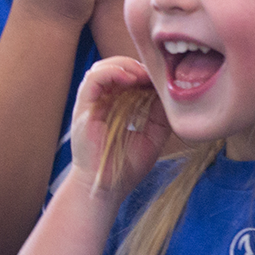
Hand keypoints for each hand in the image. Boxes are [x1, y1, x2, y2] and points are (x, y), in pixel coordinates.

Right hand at [70, 56, 170, 199]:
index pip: (125, 78)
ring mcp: (90, 104)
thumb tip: (171, 94)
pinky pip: (93, 79)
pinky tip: (129, 78)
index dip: (143, 72)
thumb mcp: (152, 137)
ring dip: (124, 65)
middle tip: (153, 73)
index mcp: (113, 107)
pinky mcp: (83, 108)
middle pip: (113, 68)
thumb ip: (159, 115)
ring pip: (101, 68)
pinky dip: (111, 72)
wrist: (106, 190)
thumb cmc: (125, 169)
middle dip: (135, 65)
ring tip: (141, 75)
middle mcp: (100, 103)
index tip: (160, 79)